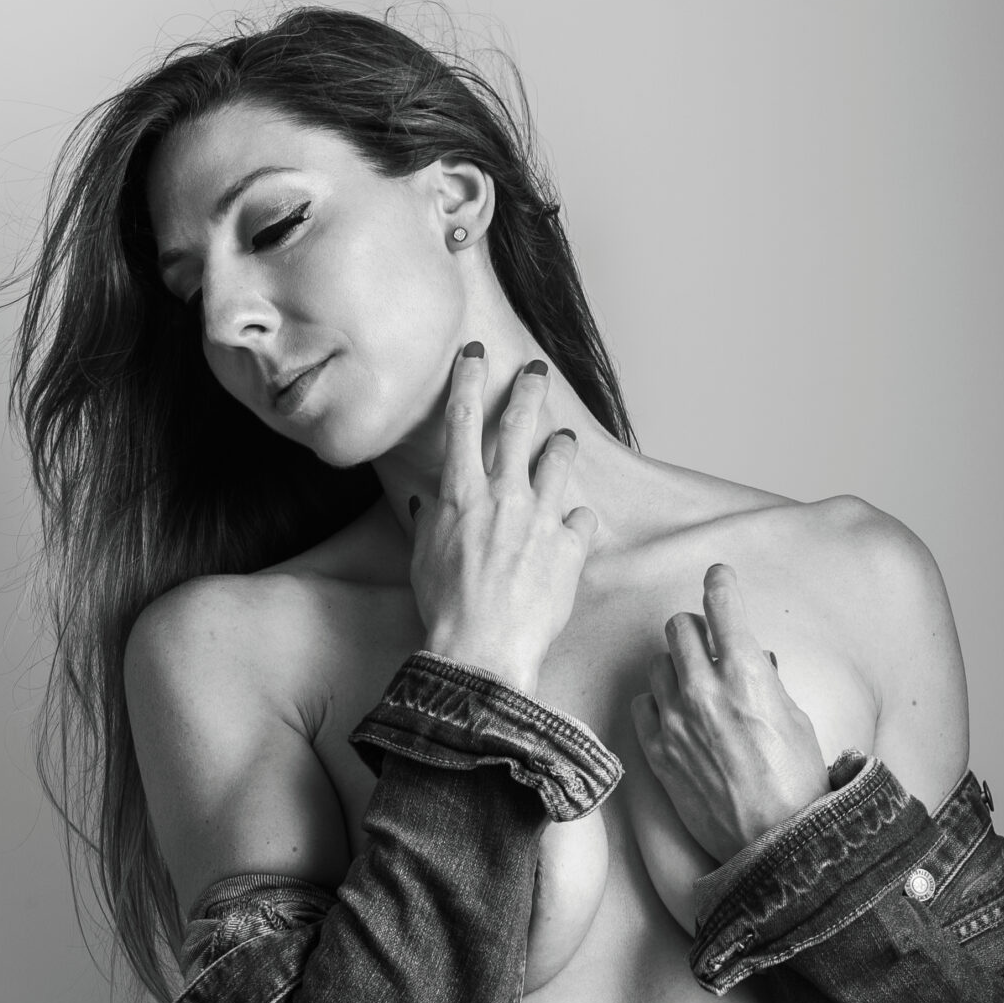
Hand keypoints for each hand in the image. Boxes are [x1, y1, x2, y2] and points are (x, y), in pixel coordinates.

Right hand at [409, 348, 597, 696]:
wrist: (483, 648)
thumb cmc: (446, 608)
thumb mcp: (423, 558)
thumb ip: (429, 521)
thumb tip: (424, 501)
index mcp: (462, 493)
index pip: (463, 418)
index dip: (469, 378)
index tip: (475, 354)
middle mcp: (505, 495)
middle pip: (520, 424)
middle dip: (528, 390)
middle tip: (538, 371)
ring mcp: (542, 518)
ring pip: (558, 462)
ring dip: (560, 447)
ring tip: (562, 441)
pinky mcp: (571, 547)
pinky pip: (580, 520)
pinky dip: (574, 523)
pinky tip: (570, 530)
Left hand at [630, 564, 828, 861]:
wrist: (774, 843)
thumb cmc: (796, 784)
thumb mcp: (796, 720)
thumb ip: (768, 684)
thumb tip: (756, 662)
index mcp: (746, 676)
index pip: (722, 605)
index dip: (719, 583)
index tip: (718, 577)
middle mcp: (704, 691)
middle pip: (677, 627)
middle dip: (695, 628)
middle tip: (708, 643)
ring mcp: (675, 722)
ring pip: (656, 664)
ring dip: (674, 666)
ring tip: (694, 684)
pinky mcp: (657, 753)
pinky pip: (642, 705)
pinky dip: (657, 702)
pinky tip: (675, 714)